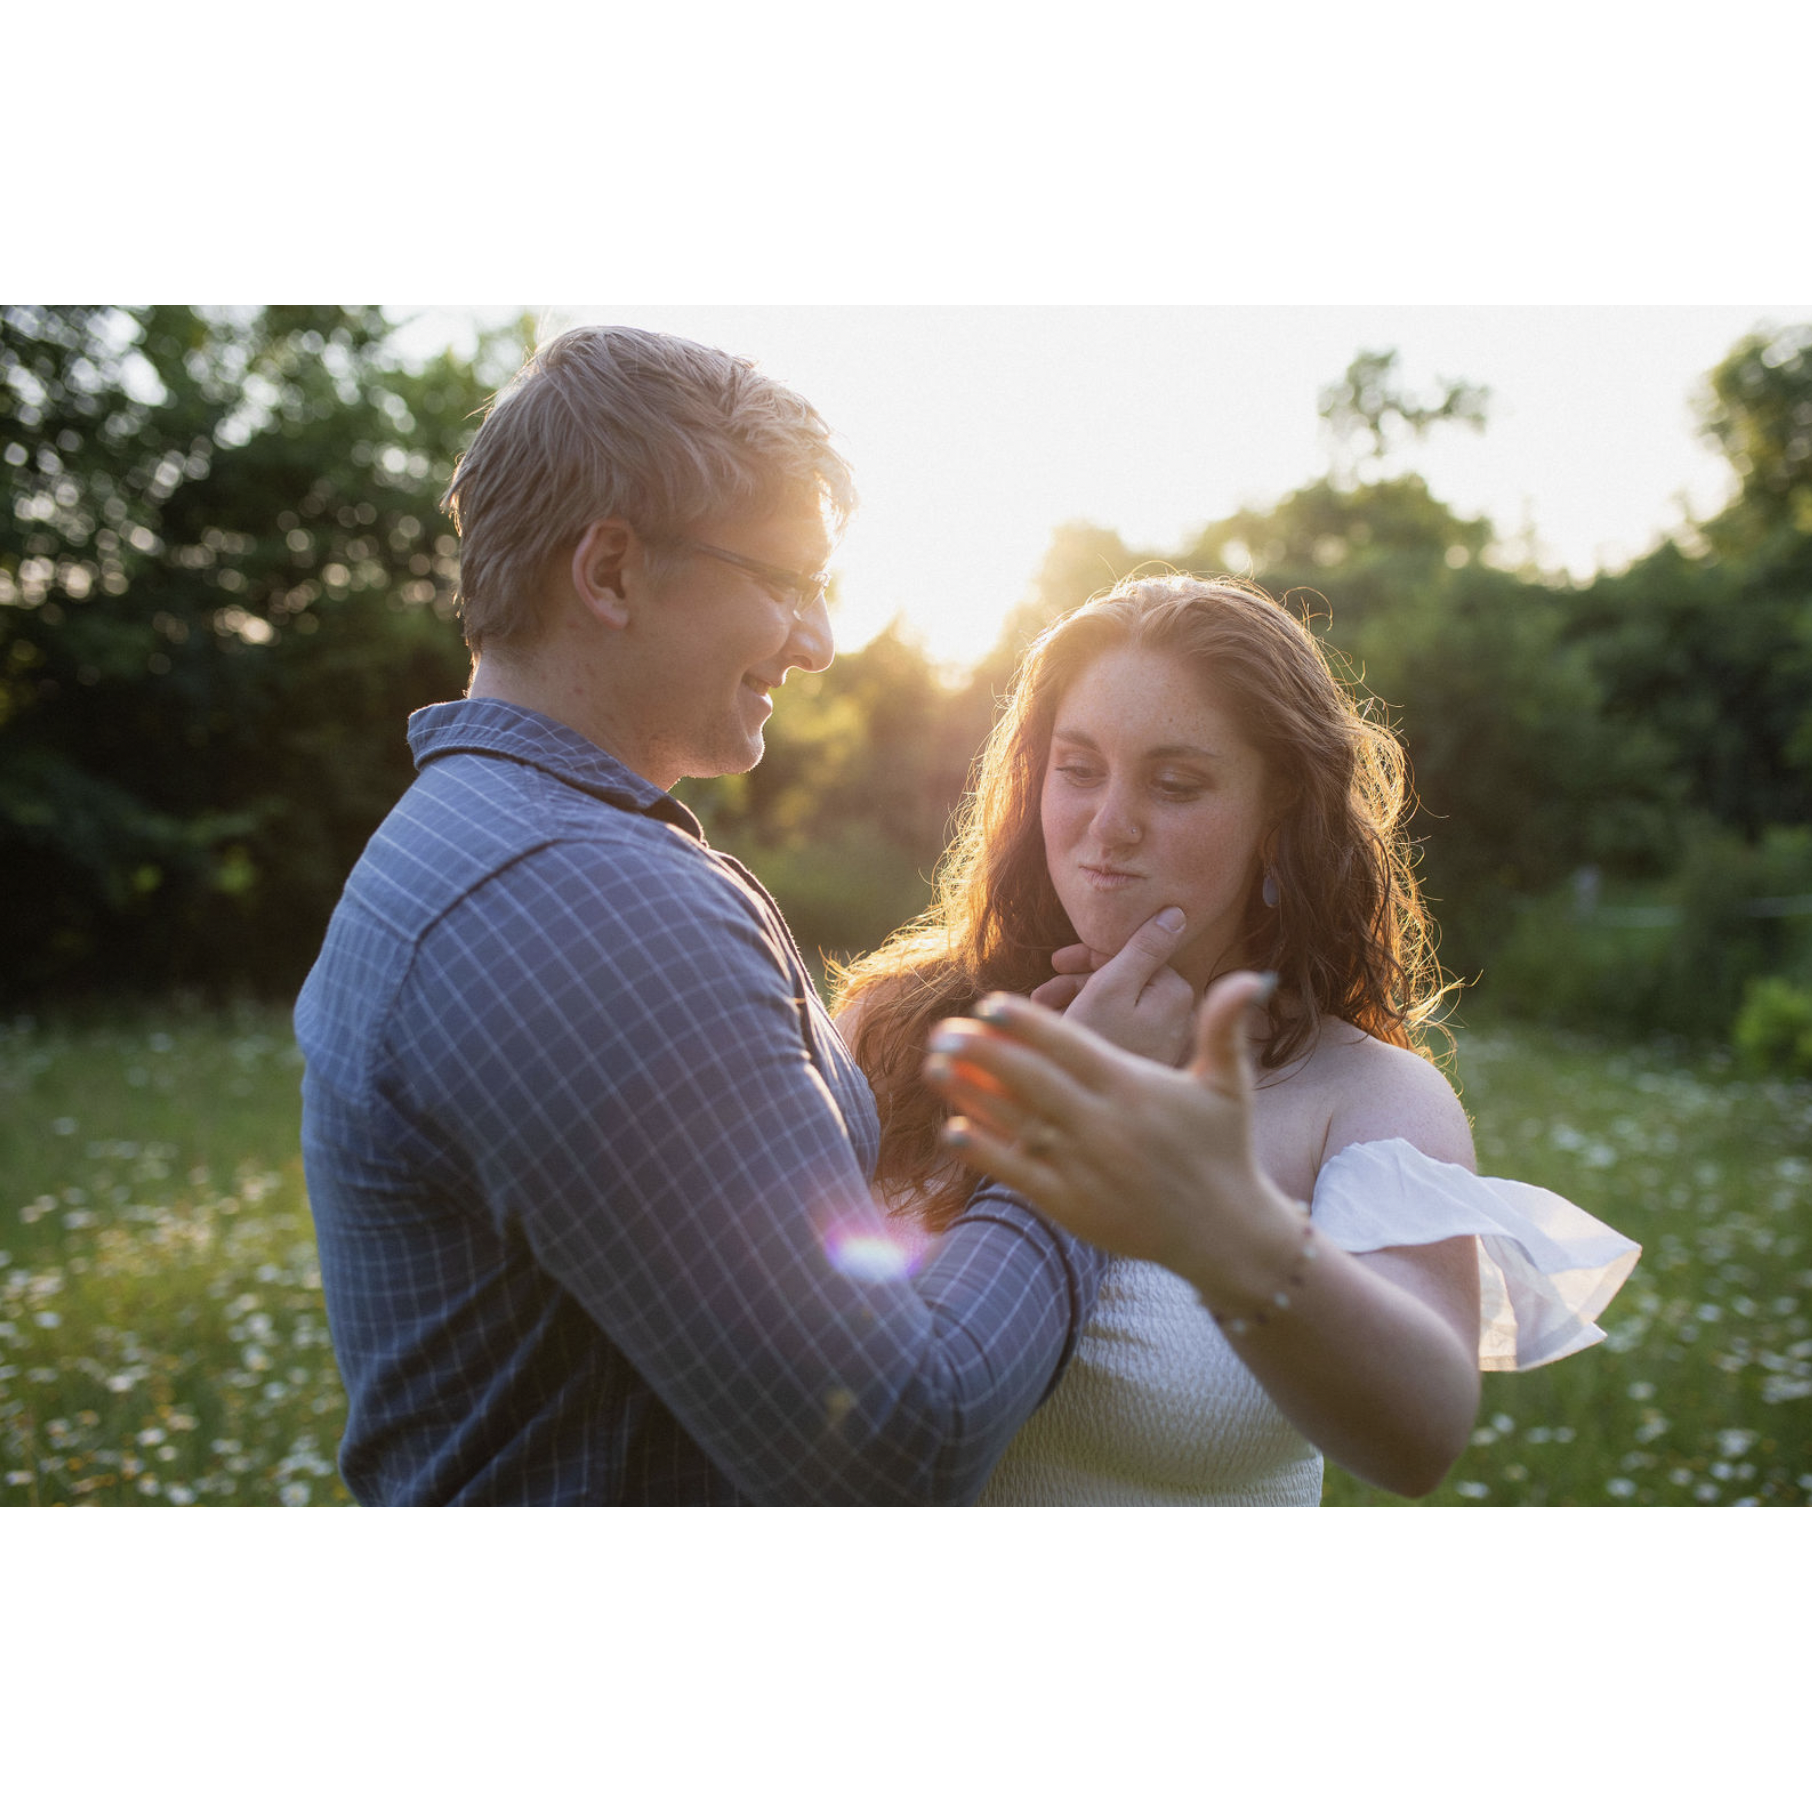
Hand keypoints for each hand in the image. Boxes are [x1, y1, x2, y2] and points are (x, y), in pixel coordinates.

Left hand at [923, 971, 1301, 1289]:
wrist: (1224, 1234)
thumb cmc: (1223, 1149)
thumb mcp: (1229, 1085)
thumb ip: (1225, 1027)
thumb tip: (1253, 975)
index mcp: (1134, 1088)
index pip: (1070, 1046)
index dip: (1027, 1024)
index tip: (988, 1003)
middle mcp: (1104, 1125)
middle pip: (1031, 1080)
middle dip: (982, 1053)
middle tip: (943, 1030)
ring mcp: (1083, 1167)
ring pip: (1015, 1122)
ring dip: (970, 1093)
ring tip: (933, 1066)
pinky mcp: (1070, 1204)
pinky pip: (1017, 1172)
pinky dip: (983, 1151)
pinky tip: (951, 1128)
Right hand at [1026, 906, 1197, 1066]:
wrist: (1085, 1124)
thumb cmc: (1094, 1052)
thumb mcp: (1111, 988)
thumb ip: (1145, 947)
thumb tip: (1179, 911)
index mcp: (1177, 994)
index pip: (1135, 955)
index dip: (1092, 956)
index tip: (1058, 963)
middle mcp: (1180, 1019)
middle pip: (1125, 981)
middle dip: (1081, 981)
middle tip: (1045, 990)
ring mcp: (1164, 1046)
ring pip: (1117, 1007)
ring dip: (1078, 1002)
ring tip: (1043, 1016)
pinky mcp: (1147, 1067)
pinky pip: (1118, 1033)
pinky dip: (1089, 1027)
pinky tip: (1059, 1036)